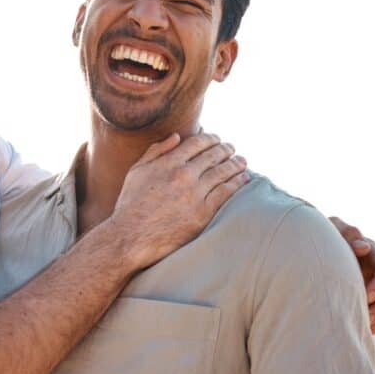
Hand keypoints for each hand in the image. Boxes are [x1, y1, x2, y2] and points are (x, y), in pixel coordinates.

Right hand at [111, 133, 248, 269]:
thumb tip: (176, 136)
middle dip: (225, 149)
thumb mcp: (136, 172)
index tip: (217, 139)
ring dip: (235, 164)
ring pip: (222, 172)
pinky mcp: (203, 213)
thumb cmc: (130, 204)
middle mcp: (183, 175)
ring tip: (242, 161)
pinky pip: (226, 193)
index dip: (210, 138)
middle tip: (232, 149)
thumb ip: (156, 151)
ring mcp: (194, 194)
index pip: (197, 143)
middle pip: (213, 156)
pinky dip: (237, 183)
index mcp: (167, 162)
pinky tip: (244, 178)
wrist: (131, 237)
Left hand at [329, 216, 374, 333]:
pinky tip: (363, 329)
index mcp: (374, 253)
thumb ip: (347, 233)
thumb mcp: (333, 230)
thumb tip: (363, 247)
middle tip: (366, 314)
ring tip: (364, 323)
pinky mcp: (373, 303)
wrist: (311, 254)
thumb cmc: (324, 238)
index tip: (366, 294)